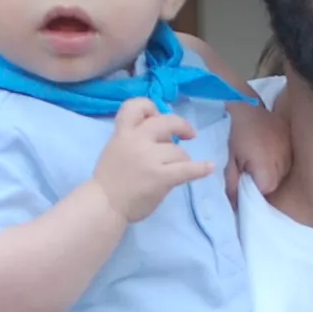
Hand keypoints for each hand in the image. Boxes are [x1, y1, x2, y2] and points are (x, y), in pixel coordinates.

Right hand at [91, 99, 212, 222]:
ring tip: (173, 171)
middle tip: (189, 135)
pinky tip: (209, 168)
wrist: (103, 205)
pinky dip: (200, 168)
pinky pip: (187, 169)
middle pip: (167, 122)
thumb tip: (163, 135)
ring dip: (180, 160)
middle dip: (181, 126)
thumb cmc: (110, 180)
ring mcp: (149, 158)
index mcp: (122, 133)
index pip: (136, 106)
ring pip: (178, 151)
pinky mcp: (160, 177)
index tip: (157, 115)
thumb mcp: (116, 148)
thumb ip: (134, 138)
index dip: (150, 106)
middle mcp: (137, 140)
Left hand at [224, 99, 291, 200]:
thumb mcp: (230, 161)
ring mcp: (290, 148)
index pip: (267, 189)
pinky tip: (269, 153)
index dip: (256, 190)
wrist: (245, 105)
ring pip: (284, 171)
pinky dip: (279, 160)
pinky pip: (288, 158)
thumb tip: (236, 206)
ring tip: (259, 162)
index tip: (247, 185)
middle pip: (277, 182)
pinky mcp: (291, 139)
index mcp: (266, 165)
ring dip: (273, 171)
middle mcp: (283, 159)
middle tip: (251, 174)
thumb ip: (233, 185)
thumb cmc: (234, 134)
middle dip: (264, 182)